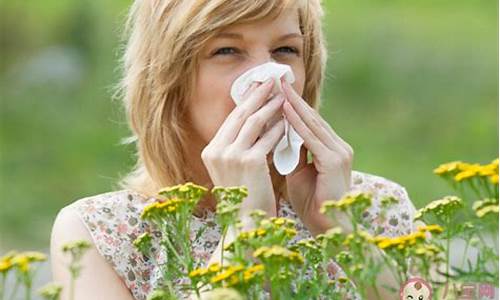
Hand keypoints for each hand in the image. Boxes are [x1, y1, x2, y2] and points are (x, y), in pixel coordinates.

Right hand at [201, 78, 285, 218]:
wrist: (245, 226)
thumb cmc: (244, 200)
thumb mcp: (234, 171)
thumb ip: (238, 148)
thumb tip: (256, 123)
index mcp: (211, 152)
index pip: (231, 119)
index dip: (246, 101)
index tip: (258, 87)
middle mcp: (217, 151)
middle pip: (241, 114)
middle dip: (258, 94)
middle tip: (272, 79)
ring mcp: (231, 155)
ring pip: (254, 121)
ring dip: (270, 106)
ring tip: (284, 95)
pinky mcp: (249, 161)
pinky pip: (268, 138)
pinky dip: (279, 127)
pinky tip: (288, 120)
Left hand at [280, 77, 353, 235]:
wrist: (329, 228)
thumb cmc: (312, 203)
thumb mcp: (298, 173)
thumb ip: (292, 154)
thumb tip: (277, 137)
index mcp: (331, 149)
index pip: (309, 122)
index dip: (292, 106)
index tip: (276, 90)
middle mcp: (338, 146)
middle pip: (312, 117)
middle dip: (292, 98)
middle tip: (276, 79)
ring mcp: (339, 152)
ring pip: (312, 123)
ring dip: (293, 105)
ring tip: (278, 88)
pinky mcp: (334, 160)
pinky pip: (311, 138)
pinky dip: (297, 124)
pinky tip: (285, 111)